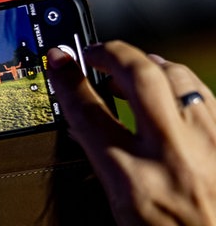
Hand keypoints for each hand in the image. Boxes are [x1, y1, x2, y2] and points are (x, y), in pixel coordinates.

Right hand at [47, 41, 215, 224]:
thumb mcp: (121, 205)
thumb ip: (102, 161)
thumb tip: (84, 126)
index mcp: (134, 179)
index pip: (89, 112)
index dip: (68, 79)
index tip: (58, 61)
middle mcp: (173, 155)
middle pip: (138, 76)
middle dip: (111, 53)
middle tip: (94, 52)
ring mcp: (210, 144)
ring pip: (177, 76)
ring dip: (149, 64)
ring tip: (132, 66)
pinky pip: (204, 93)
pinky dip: (180, 82)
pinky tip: (170, 86)